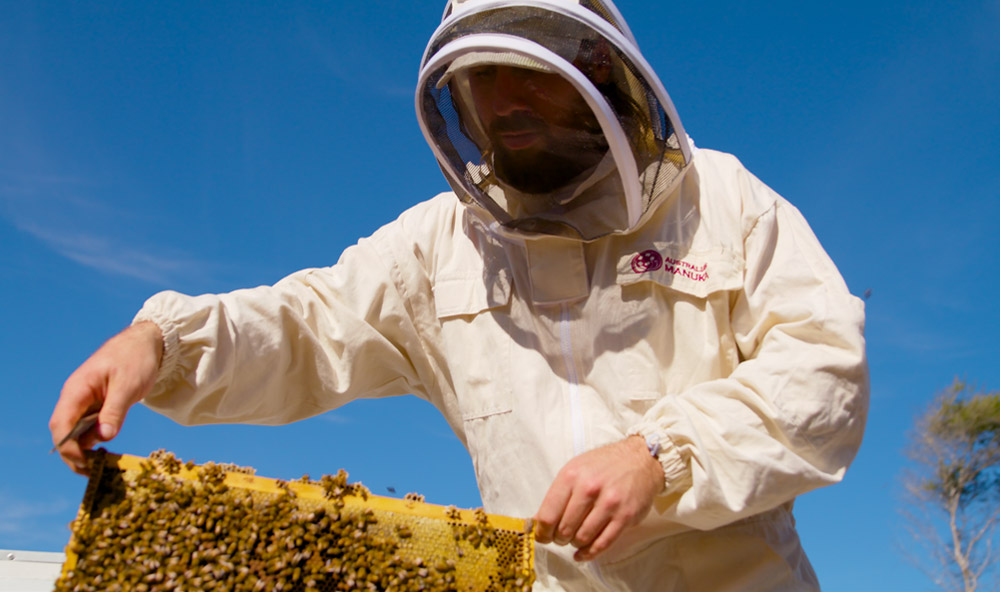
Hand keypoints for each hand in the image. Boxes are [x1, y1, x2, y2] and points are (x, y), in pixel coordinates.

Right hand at [49, 321, 163, 474]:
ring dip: (84, 450)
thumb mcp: (128, 386)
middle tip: (91, 474)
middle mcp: (76, 397)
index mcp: (77, 390)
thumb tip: (103, 437)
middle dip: (73, 454)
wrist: (148, 344)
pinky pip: (90, 427)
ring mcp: (85, 401)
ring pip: (76, 431)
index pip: (61, 423)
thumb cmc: (135, 359)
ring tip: (100, 468)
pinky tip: (106, 454)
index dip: (67, 446)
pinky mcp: (98, 405)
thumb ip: (115, 411)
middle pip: (64, 431)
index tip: (82, 464)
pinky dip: (95, 441)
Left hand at [533, 435, 664, 560]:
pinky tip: (582, 553)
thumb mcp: (575, 469)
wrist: (639, 459)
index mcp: (571, 475)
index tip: (542, 536)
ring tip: (575, 538)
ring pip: (582, 538)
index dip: (542, 532)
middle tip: (561, 537)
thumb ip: (557, 495)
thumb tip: (538, 523)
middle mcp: (589, 488)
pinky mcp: (626, 516)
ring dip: (575, 544)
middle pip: (564, 529)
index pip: (548, 515)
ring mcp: (609, 503)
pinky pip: (603, 544)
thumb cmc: (603, 465)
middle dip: (559, 539)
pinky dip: (589, 553)